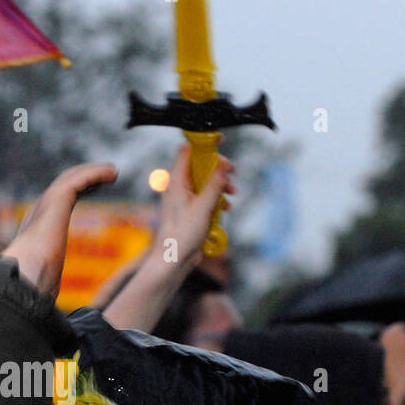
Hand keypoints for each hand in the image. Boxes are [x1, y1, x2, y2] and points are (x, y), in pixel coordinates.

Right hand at [2, 162, 117, 298]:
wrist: (24, 279)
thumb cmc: (32, 288)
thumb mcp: (45, 284)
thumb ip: (48, 287)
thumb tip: (51, 312)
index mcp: (35, 230)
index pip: (55, 205)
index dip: (74, 194)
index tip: (91, 190)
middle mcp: (38, 213)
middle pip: (63, 187)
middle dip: (83, 179)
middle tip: (104, 176)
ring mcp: (46, 205)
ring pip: (71, 179)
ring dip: (92, 173)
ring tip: (112, 172)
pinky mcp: (57, 200)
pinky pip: (79, 180)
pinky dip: (96, 174)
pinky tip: (112, 173)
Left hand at [152, 145, 234, 271]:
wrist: (174, 259)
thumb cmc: (181, 235)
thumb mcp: (203, 207)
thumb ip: (215, 184)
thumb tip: (224, 164)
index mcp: (176, 181)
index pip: (188, 151)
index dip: (204, 145)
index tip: (221, 145)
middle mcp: (178, 186)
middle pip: (200, 165)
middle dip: (218, 170)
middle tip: (230, 176)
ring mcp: (184, 197)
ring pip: (205, 181)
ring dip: (219, 186)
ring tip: (230, 196)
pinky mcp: (190, 208)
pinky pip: (205, 196)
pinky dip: (215, 199)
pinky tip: (224, 208)